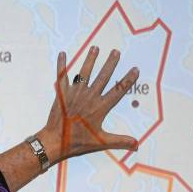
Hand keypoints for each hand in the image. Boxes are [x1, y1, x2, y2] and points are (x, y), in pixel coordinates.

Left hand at [39, 46, 139, 162]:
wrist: (56, 140)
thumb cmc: (78, 142)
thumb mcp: (101, 142)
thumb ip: (119, 140)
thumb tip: (136, 144)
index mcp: (100, 107)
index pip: (117, 91)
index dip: (127, 80)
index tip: (135, 69)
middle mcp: (89, 96)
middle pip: (102, 76)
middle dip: (110, 63)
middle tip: (115, 51)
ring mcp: (75, 93)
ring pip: (84, 72)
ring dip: (90, 59)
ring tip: (95, 48)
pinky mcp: (62, 94)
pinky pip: (61, 76)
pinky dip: (61, 65)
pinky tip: (63, 53)